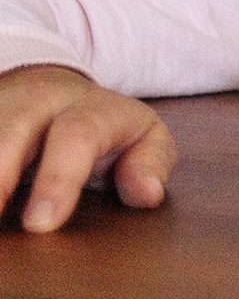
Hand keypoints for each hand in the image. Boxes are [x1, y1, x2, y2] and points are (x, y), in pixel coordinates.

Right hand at [0, 65, 177, 232]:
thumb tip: (146, 194)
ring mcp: (1, 107)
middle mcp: (38, 101)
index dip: (57, 179)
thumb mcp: (145, 136)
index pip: (75, 136)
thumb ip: (150, 163)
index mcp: (89, 107)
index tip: (41, 223)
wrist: (56, 88)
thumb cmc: (107, 125)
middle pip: (11, 131)